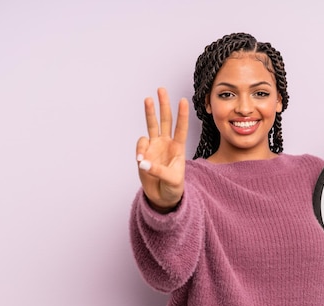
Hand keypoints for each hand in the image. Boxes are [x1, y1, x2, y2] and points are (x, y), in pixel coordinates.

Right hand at [136, 87, 188, 212]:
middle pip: (165, 120)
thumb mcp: (172, 181)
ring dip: (150, 112)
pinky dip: (139, 150)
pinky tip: (142, 161)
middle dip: (164, 105)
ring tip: (148, 99)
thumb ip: (158, 171)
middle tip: (161, 89)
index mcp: (178, 148)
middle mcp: (166, 143)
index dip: (182, 115)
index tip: (183, 100)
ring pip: (151, 125)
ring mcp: (154, 147)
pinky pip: (140, 145)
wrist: (162, 197)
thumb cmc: (173, 188)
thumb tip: (142, 161)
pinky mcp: (143, 153)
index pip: (181, 128)